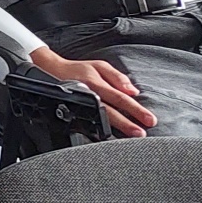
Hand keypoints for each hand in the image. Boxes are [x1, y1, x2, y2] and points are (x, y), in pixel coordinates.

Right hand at [29, 46, 154, 136]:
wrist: (51, 70)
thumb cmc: (78, 69)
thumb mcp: (99, 66)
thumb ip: (118, 77)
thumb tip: (133, 91)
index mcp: (96, 82)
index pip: (120, 97)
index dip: (136, 110)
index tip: (150, 120)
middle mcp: (89, 94)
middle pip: (109, 112)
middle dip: (127, 124)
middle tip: (141, 133)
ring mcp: (80, 104)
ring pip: (99, 119)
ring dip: (116, 129)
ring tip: (130, 136)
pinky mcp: (74, 110)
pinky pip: (88, 122)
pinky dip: (100, 130)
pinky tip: (111, 136)